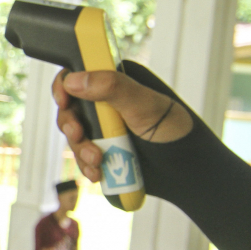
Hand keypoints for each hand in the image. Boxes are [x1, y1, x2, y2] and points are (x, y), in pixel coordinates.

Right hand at [53, 67, 193, 183]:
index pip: (78, 76)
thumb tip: (74, 80)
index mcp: (115, 82)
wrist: (187, 170)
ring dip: (81, 150)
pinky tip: (98, 173)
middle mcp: (106, 103)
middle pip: (71, 109)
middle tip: (79, 135)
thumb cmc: (173, 129)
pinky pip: (83, 157)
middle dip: (72, 126)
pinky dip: (87, 166)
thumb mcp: (143, 105)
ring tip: (97, 162)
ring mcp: (104, 128)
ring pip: (75, 136)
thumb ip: (111, 87)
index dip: (64, 87)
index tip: (63, 101)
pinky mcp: (105, 150)